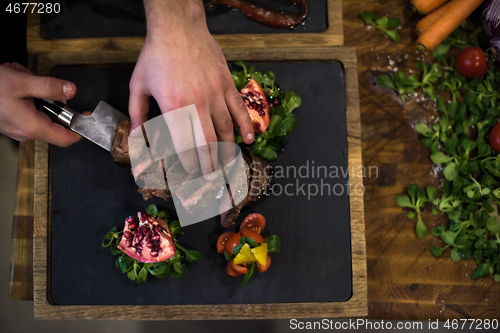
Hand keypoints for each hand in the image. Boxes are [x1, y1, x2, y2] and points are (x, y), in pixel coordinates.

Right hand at [0, 62, 80, 146]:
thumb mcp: (22, 82)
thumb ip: (49, 87)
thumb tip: (71, 90)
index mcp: (31, 127)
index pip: (65, 139)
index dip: (79, 130)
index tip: (87, 117)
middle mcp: (25, 132)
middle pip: (53, 122)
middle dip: (52, 100)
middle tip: (37, 82)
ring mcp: (16, 128)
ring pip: (40, 112)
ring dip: (36, 94)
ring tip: (21, 78)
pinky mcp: (10, 121)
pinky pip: (27, 110)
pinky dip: (25, 95)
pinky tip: (15, 82)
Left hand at [129, 0, 253, 176]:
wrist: (178, 27)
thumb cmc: (156, 56)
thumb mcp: (138, 85)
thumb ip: (138, 114)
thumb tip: (138, 138)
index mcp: (173, 107)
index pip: (185, 145)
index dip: (190, 164)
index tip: (192, 174)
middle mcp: (197, 104)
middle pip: (208, 143)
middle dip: (210, 165)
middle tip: (211, 178)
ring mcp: (216, 94)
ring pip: (226, 130)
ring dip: (227, 150)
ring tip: (227, 164)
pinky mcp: (227, 84)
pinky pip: (240, 109)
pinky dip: (246, 126)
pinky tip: (250, 140)